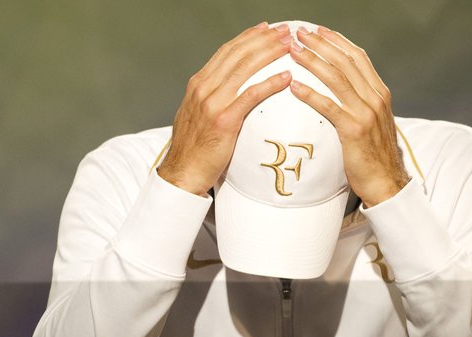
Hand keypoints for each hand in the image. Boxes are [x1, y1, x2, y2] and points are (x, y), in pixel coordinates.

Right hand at [158, 22, 292, 195]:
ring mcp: (213, 103)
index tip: (265, 29)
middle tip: (284, 31)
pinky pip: (251, 96)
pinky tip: (286, 76)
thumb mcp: (196, 115)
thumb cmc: (193, 149)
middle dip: (263, 39)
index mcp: (198, 84)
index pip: (226, 52)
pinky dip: (270, 83)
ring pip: (245, 69)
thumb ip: (210, 99)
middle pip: (237, 55)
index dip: (248, 38)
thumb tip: (227, 92)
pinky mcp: (224, 120)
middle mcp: (204, 88)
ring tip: (289, 46)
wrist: (182, 171)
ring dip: (270, 54)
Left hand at [289, 26, 410, 206]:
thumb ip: (361, 104)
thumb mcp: (374, 122)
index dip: (337, 41)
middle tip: (299, 33)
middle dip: (321, 44)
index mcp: (380, 92)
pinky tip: (294, 86)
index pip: (358, 57)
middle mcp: (375, 98)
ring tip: (293, 51)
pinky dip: (310, 94)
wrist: (386, 181)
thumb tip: (343, 93)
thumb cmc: (375, 155)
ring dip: (312, 61)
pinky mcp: (354, 130)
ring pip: (337, 78)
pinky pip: (329, 106)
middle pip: (345, 62)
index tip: (319, 31)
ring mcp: (366, 113)